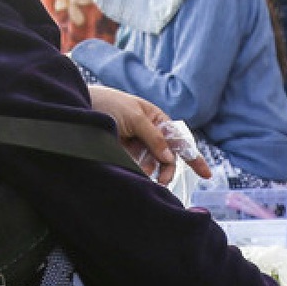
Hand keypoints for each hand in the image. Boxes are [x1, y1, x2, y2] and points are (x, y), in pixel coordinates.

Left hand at [87, 85, 211, 183]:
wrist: (80, 107)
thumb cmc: (109, 104)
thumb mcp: (135, 116)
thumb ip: (154, 137)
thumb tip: (170, 158)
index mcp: (157, 120)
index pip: (180, 141)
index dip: (194, 158)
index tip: (206, 175)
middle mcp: (150, 135)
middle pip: (168, 159)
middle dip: (167, 170)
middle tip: (162, 181)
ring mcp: (137, 147)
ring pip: (153, 167)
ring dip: (151, 173)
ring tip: (141, 174)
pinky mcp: (124, 156)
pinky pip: (138, 169)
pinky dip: (139, 174)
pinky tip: (135, 175)